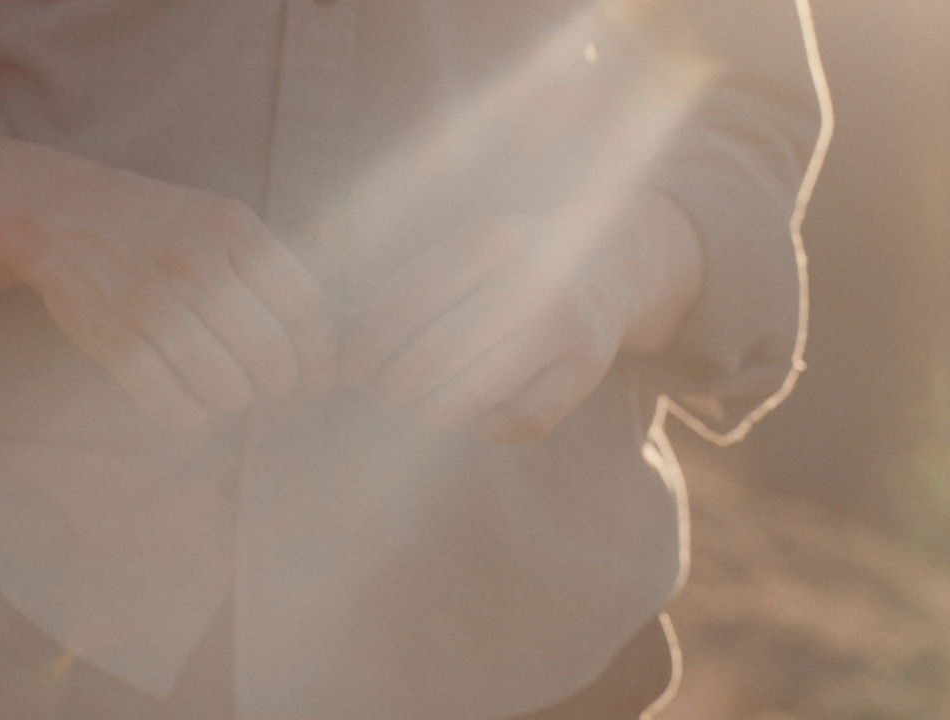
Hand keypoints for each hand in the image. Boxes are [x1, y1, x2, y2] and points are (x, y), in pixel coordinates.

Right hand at [0, 136, 335, 430]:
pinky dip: (193, 416)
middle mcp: (197, 265)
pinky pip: (174, 406)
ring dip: (236, 400)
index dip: (322, 356)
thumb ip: (270, 268)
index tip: (320, 376)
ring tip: (230, 390)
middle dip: (281, 383)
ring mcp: (153, 305)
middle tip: (273, 385)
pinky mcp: (115, 342)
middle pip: (272, 356)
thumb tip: (326, 339)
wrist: (62, 214)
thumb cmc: (160, 224)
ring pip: (228, 388)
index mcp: (235, 230)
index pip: (306, 310)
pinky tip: (194, 402)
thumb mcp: (221, 219)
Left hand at [340, 195, 700, 443]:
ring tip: (423, 398)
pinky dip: (486, 425)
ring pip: (468, 396)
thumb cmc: (513, 261)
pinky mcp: (588, 368)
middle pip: (429, 359)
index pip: (398, 310)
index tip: (353, 364)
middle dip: (391, 385)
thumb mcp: (464, 251)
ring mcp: (565, 325)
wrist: (615, 259)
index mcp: (486, 240)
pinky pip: (516, 422)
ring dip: (431, 408)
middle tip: (385, 387)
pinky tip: (480, 408)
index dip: (362, 350)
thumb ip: (404, 288)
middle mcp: (529, 278)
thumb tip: (333, 342)